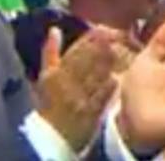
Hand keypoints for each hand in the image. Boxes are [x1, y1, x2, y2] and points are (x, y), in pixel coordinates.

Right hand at [36, 26, 121, 150]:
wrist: (52, 136)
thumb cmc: (48, 103)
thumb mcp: (44, 76)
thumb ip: (50, 52)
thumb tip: (54, 30)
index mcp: (57, 73)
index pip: (76, 50)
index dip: (90, 38)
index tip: (101, 29)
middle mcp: (70, 82)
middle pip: (89, 60)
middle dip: (103, 46)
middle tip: (116, 33)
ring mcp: (82, 96)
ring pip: (98, 74)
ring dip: (110, 62)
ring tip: (120, 49)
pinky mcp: (92, 111)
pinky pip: (103, 95)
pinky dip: (111, 85)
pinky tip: (118, 76)